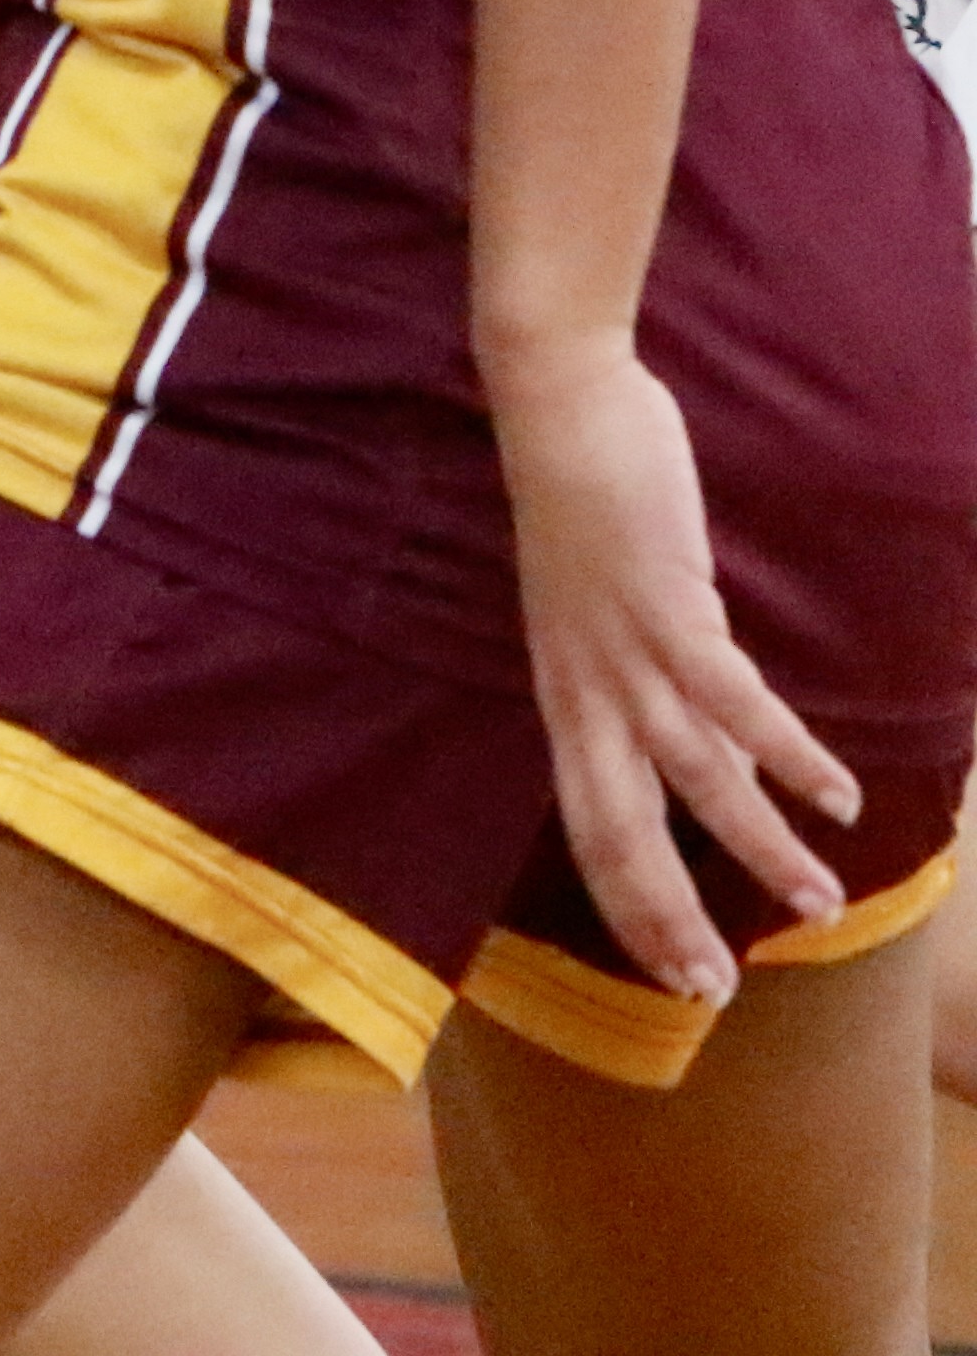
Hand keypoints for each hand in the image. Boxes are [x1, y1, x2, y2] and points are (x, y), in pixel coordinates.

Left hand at [494, 341, 861, 996]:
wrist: (558, 406)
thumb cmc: (583, 502)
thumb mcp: (594, 611)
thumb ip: (634, 672)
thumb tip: (693, 726)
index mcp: (563, 695)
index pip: (586, 825)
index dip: (624, 902)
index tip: (669, 970)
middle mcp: (583, 690)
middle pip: (619, 831)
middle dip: (665, 917)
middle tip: (714, 989)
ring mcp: (622, 653)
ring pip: (693, 781)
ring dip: (758, 847)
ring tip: (817, 901)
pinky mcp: (666, 609)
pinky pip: (733, 703)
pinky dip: (786, 755)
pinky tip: (836, 795)